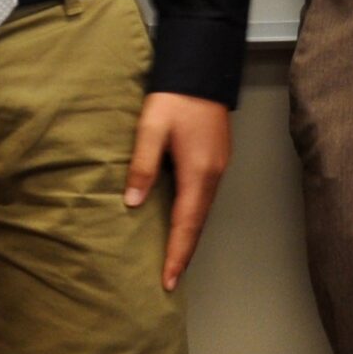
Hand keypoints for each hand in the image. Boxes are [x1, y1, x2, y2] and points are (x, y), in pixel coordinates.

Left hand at [124, 92, 232, 290]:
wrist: (202, 72)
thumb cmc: (175, 98)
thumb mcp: (151, 129)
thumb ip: (142, 166)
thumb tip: (133, 201)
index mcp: (198, 172)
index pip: (186, 224)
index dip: (177, 254)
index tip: (169, 281)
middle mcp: (214, 175)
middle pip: (199, 223)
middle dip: (185, 253)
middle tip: (171, 280)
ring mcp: (219, 167)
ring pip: (203, 211)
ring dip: (190, 236)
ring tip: (175, 258)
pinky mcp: (217, 159)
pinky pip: (205, 198)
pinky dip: (194, 218)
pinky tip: (184, 222)